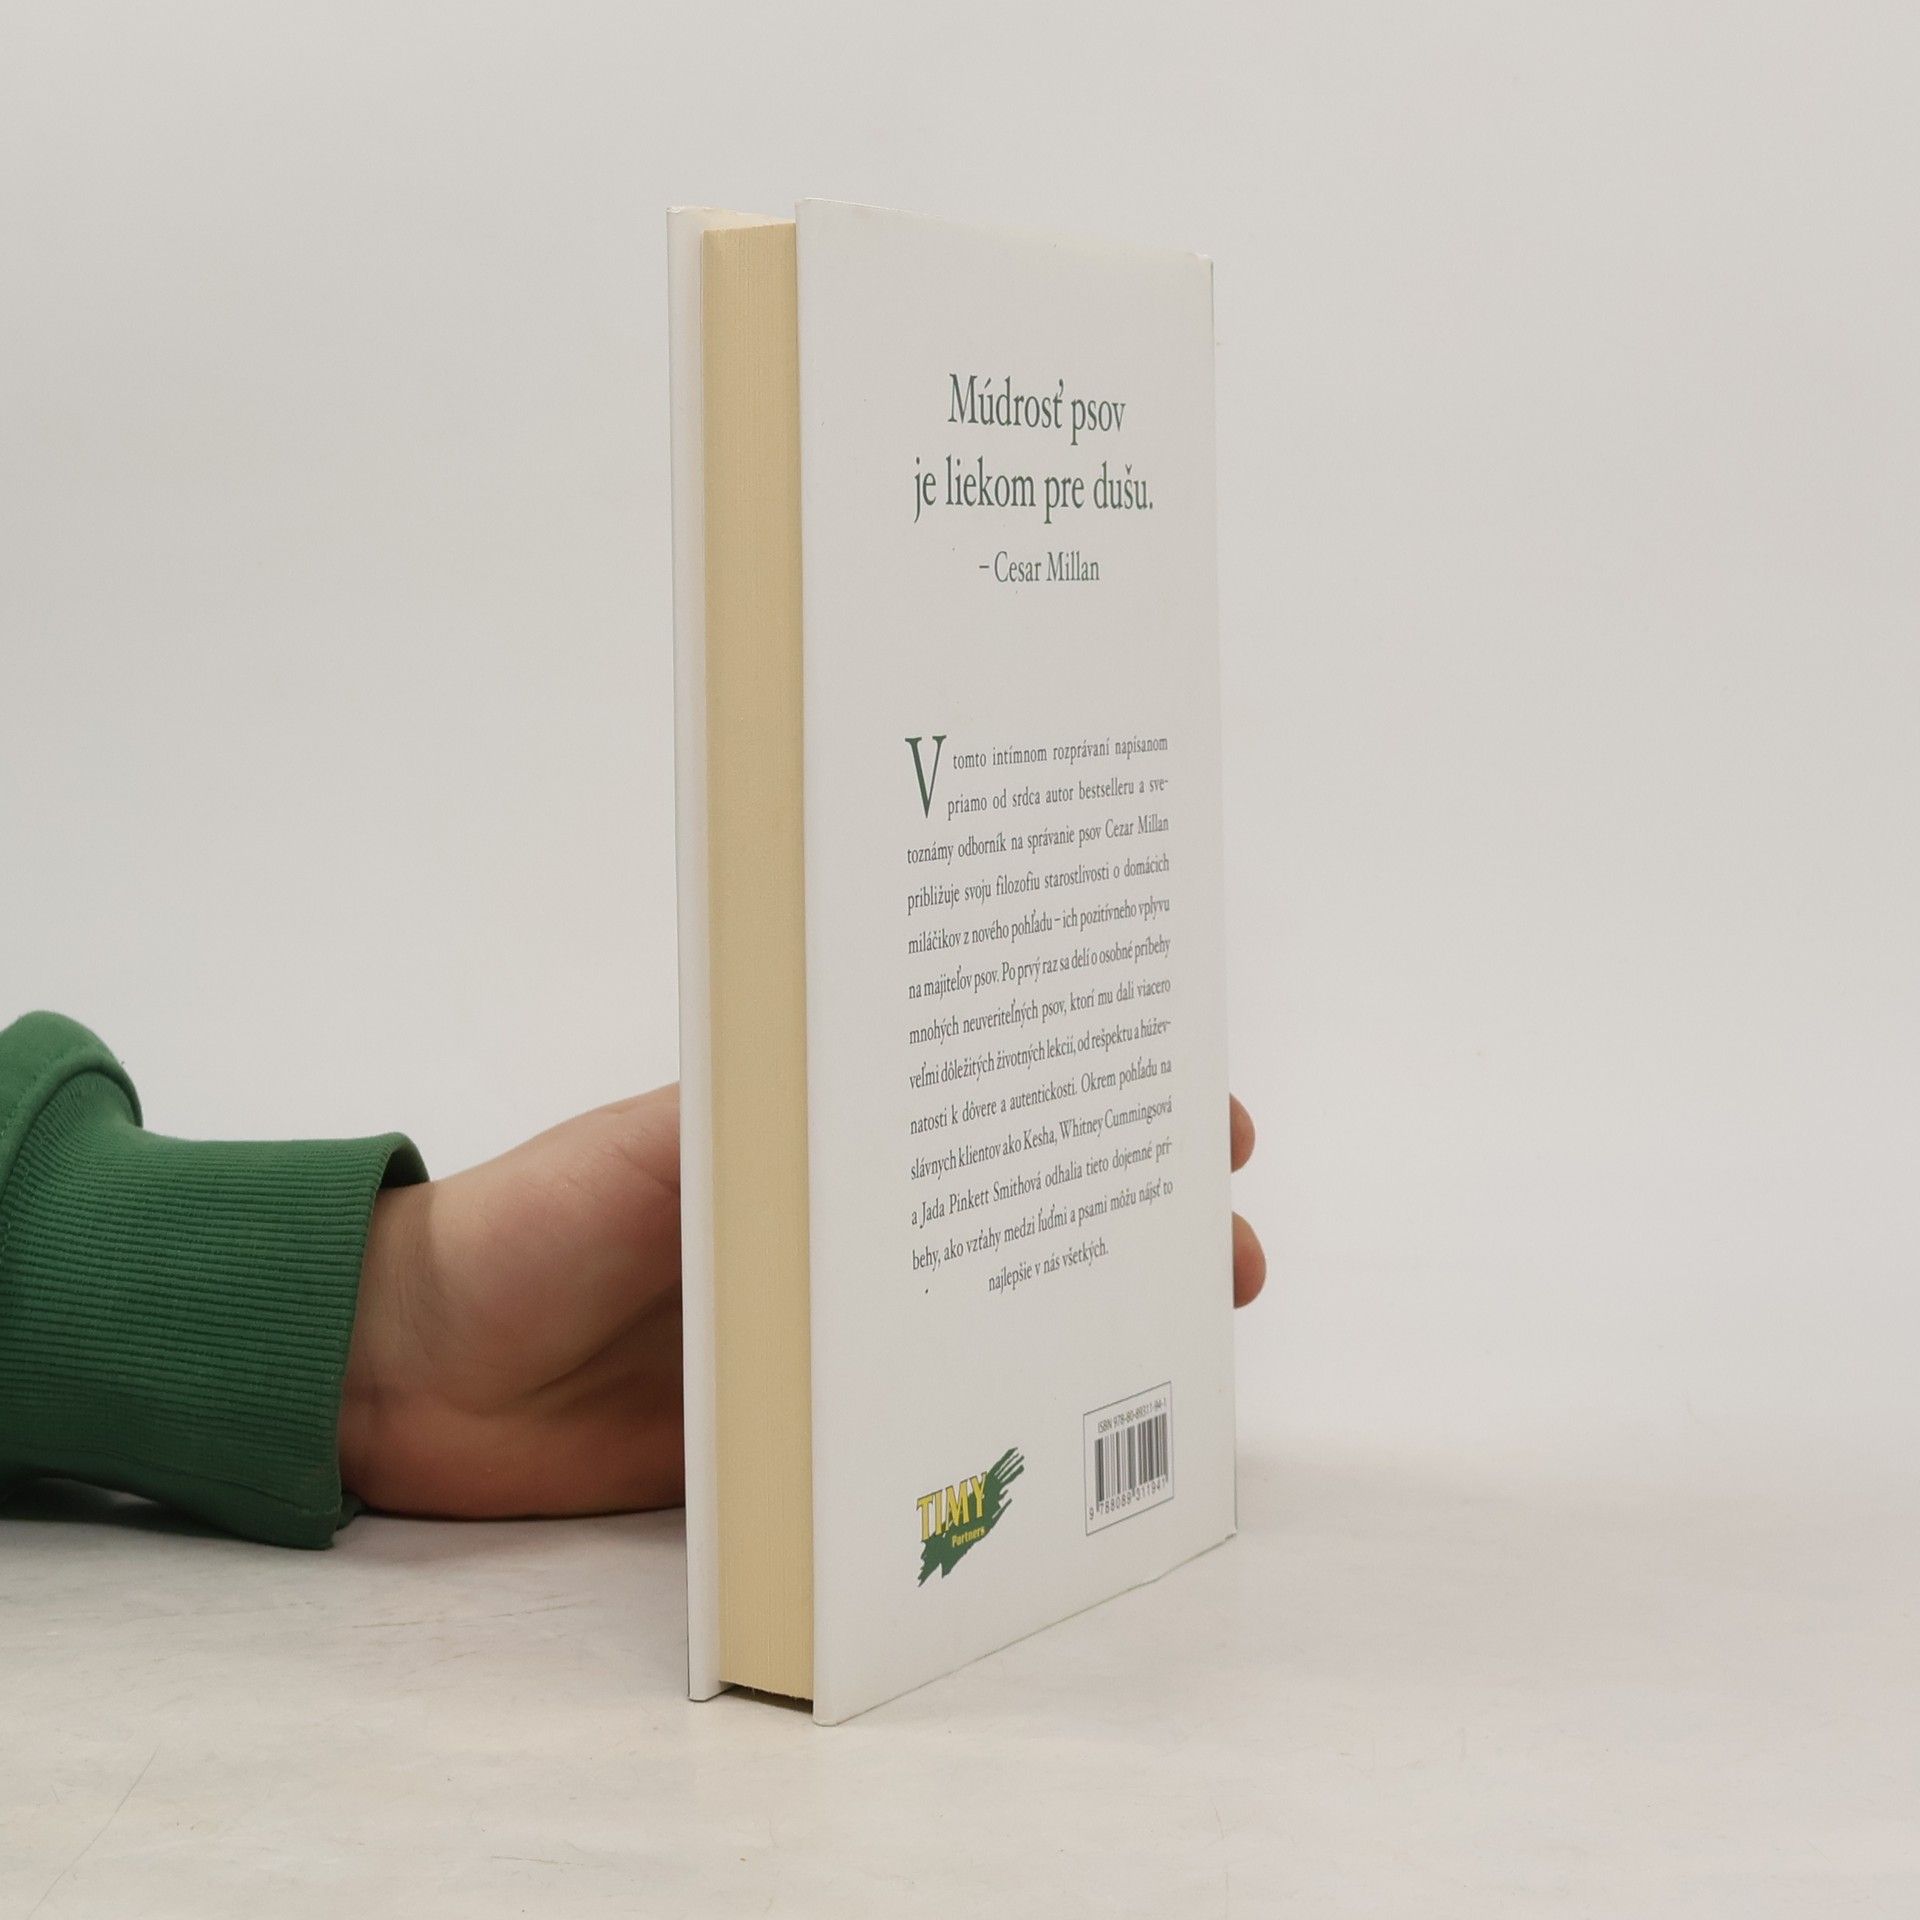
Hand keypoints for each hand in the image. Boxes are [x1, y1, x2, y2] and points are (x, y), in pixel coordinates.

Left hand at [341, 1087, 1265, 1518]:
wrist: (412, 1367)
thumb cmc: (532, 1221)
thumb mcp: (658, 1146)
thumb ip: (768, 1129)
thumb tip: (917, 1102)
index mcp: (817, 1136)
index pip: (977, 1101)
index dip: (1091, 1098)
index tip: (1201, 1115)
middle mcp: (838, 1233)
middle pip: (1007, 1219)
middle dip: (1121, 1222)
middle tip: (1221, 1250)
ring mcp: (823, 1341)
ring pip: (976, 1327)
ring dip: (1071, 1332)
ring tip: (1170, 1348)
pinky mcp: (793, 1443)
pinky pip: (901, 1440)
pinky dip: (977, 1440)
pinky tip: (1051, 1450)